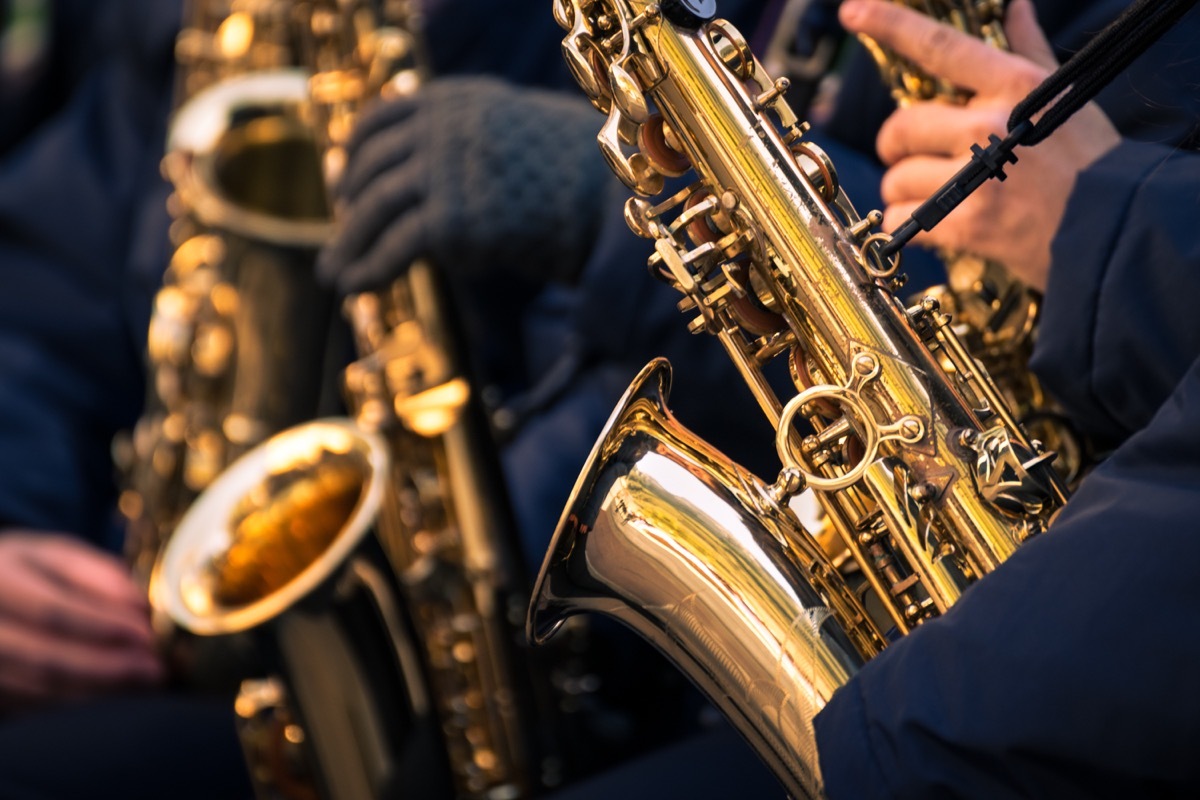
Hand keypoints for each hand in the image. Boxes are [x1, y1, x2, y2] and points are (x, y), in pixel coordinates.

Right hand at [0, 532, 163, 712]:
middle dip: (107, 667)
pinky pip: (32, 704)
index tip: (146, 634)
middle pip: (45, 659)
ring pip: (39, 688)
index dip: (103, 626)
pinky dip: (77, 699)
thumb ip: (96, 574)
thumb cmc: (22, 570)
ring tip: (142, 682)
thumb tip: (138, 604)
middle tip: (154, 669)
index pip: (52, 612)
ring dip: (97, 688)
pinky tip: (112, 691)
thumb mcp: (53, 556)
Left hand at [318, 76, 611, 294]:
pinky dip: (369, 268)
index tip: (345, 187)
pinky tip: (355, 287)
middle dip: (348, 207)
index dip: (355, 156)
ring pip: (374, 206)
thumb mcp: (515, 138)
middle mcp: (443, 127)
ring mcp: (446, 169)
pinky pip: (395, 244)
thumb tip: (436, 189)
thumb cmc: (578, 178)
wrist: (613, 201)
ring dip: (348, 244)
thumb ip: (471, 146)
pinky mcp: (453, 218)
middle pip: (372, 166)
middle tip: (340, 240)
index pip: (382, 120)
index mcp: (456, 100)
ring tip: (333, 275)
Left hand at [839, 0, 1120, 291]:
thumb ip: (1027, 49)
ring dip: (905, 190)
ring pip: (897, 178)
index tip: (855, 11)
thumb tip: (1014, 6)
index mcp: (1012, 85)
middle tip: (917, 156)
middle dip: (899, 146)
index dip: (891, 24)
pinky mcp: (967, 224)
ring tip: (937, 195)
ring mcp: (975, 177)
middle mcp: (988, 126)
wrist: (1114, 228)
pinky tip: (936, 223)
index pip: (939, 46)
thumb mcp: (1064, 95)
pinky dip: (908, 224)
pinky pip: (902, 218)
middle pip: (901, 126)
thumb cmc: (1090, 160)